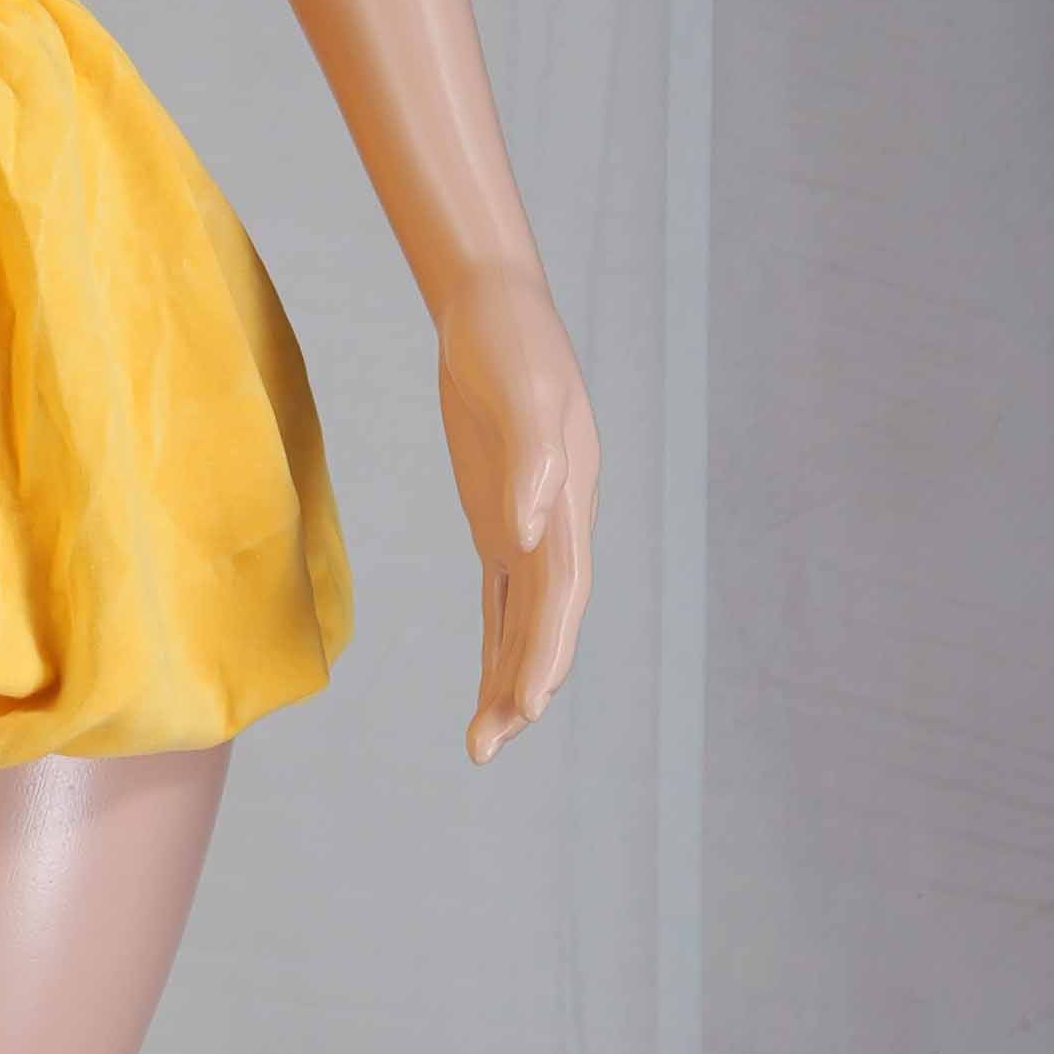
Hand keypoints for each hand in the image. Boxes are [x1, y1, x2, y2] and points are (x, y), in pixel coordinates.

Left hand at [433, 262, 595, 764]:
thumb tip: (527, 534)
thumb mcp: (519, 390)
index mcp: (570, 496)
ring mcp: (531, 525)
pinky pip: (501, 598)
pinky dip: (497, 644)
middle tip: (491, 745)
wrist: (494, 309)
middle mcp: (558, 522)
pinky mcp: (499, 520)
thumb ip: (530, 461)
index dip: (548, 648)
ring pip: (524, 619)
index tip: (529, 704)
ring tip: (483, 742)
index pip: (562, 589)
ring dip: (508, 679)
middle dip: (524, 682)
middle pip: (546, 619)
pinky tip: (488, 687)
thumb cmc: (509, 342)